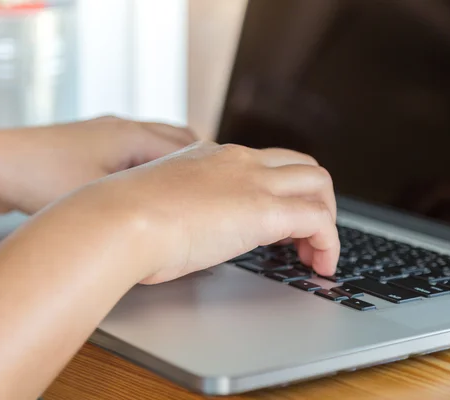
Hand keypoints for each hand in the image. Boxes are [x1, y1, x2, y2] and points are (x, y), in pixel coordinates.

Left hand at [0, 116, 195, 213]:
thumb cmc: (39, 177)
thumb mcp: (97, 197)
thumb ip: (140, 208)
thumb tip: (173, 224)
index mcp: (130, 135)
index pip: (187, 146)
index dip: (208, 169)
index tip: (223, 187)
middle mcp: (121, 128)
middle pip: (175, 140)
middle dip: (195, 164)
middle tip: (210, 190)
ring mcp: (103, 136)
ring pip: (152, 148)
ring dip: (169, 167)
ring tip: (182, 194)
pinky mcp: (87, 148)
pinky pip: (130, 155)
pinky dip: (145, 170)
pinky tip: (140, 193)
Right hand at [58, 141, 338, 282]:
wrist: (118, 219)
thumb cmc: (122, 217)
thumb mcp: (154, 204)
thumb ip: (174, 207)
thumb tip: (175, 228)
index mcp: (210, 157)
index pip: (264, 162)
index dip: (281, 190)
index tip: (280, 220)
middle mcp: (237, 161)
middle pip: (302, 165)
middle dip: (315, 199)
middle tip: (305, 236)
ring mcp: (254, 182)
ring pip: (319, 184)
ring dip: (327, 219)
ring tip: (316, 254)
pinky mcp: (265, 210)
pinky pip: (320, 220)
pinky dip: (330, 243)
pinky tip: (321, 267)